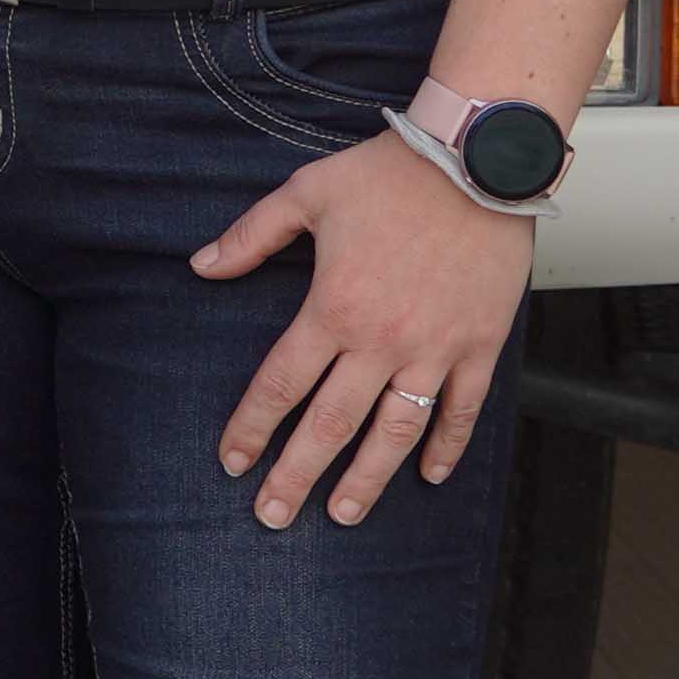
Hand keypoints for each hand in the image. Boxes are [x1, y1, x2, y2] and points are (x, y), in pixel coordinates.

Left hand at [197, 129, 529, 527]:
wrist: (475, 161)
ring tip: (344, 514)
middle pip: (331, 424)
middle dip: (297, 475)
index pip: (282, 384)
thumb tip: (200, 265)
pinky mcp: (478, 346)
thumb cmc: (390, 174)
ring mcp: (434, 349)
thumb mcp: (306, 194)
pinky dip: (446, 447)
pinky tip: (429, 477)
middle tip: (273, 516)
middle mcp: (381, 341)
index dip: (253, 426)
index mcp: (332, 308)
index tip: (233, 462)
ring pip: (395, 431)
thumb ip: (251, 236)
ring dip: (368, 478)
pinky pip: (461, 410)